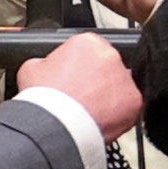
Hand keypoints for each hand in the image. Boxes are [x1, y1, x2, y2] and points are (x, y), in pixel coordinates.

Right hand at [20, 34, 144, 138]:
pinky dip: (118, 113)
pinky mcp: (134, 101)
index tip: (77, 75)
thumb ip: (46, 61)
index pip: (90, 48)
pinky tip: (100, 118)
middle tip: (83, 95)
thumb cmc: (44, 99)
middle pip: (107, 66)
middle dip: (97, 80)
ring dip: (108, 96)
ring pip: (119, 85)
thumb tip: (47, 64)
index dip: (82, 64)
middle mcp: (110, 56)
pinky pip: (129, 105)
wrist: (55, 125)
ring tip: (89, 110)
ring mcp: (125, 78)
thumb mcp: (32, 68)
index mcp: (87, 43)